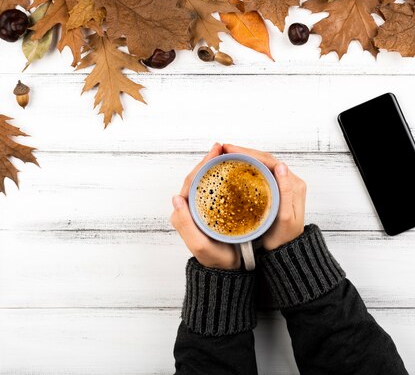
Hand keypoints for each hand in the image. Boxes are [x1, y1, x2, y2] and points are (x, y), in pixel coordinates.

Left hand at [170, 143, 239, 269]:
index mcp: (185, 213)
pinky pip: (217, 190)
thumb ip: (185, 224)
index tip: (216, 151)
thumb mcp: (200, 245)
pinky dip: (223, 178)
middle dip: (210, 160)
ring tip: (228, 154)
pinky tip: (233, 172)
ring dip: (216, 167)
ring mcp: (203, 210)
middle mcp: (191, 209)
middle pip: (199, 178)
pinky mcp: (214, 212)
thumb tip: (176, 198)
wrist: (229, 272)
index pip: (192, 181)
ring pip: (207, 182)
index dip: (203, 164)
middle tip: (223, 147)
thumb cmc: (216, 260)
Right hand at [223, 144, 306, 250]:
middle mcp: (289, 182)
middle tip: (223, 149)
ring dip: (244, 158)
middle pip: (264, 160)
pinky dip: (246, 169)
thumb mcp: (285, 217)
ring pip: (261, 166)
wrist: (285, 253)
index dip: (249, 153)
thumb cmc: (283, 238)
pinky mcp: (274, 192)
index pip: (269, 161)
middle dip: (244, 152)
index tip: (230, 150)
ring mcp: (281, 186)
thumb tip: (281, 166)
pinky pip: (259, 175)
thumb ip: (285, 192)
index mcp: (294, 184)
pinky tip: (234, 169)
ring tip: (225, 155)